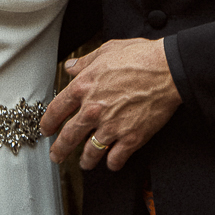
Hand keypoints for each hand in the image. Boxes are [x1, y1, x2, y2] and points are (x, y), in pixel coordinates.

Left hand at [40, 38, 181, 170]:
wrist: (168, 70)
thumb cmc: (140, 57)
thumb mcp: (106, 51)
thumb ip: (85, 61)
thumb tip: (70, 67)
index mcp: (83, 87)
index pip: (56, 110)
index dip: (48, 123)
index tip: (46, 130)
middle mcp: (93, 110)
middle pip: (68, 137)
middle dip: (60, 150)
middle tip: (57, 156)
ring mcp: (111, 126)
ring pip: (90, 153)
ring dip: (86, 161)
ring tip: (85, 163)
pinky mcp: (131, 138)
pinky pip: (115, 159)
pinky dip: (112, 163)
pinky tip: (112, 162)